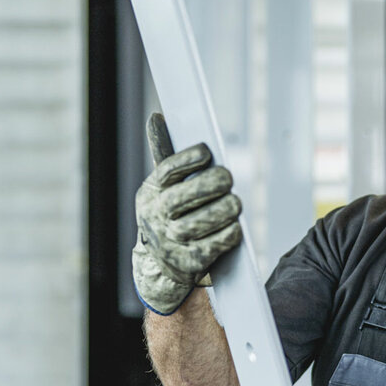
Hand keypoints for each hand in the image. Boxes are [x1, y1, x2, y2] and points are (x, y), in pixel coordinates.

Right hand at [133, 113, 241, 313]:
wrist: (159, 266)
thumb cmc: (167, 215)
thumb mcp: (160, 187)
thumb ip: (165, 156)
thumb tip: (157, 118)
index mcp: (149, 193)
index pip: (166, 172)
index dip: (187, 160)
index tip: (206, 152)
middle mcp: (156, 217)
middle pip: (184, 197)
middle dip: (211, 184)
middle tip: (228, 178)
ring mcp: (171, 242)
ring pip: (203, 221)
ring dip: (225, 209)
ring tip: (235, 202)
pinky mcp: (189, 263)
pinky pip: (217, 244)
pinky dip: (230, 232)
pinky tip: (234, 225)